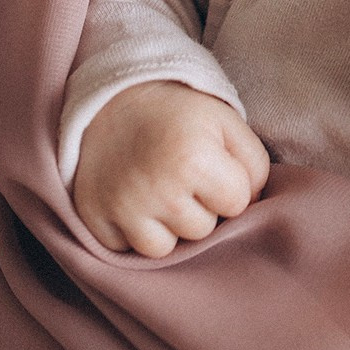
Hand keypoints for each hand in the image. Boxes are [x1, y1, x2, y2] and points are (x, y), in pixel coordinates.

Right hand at [73, 80, 270, 257]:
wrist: (111, 99)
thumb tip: (253, 205)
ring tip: (158, 190)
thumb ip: (254, 163)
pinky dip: (131, 230)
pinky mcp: (94, 220)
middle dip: (199, 206)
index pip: (237, 203)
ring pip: (165, 247)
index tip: (212, 165)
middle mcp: (159, 191)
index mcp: (195, 160)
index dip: (230, 185)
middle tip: (181, 174)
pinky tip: (132, 199)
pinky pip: (126, 249)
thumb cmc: (177, 112)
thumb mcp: (226, 120)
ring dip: (167, 225)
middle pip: (202, 229)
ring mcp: (123, 209)